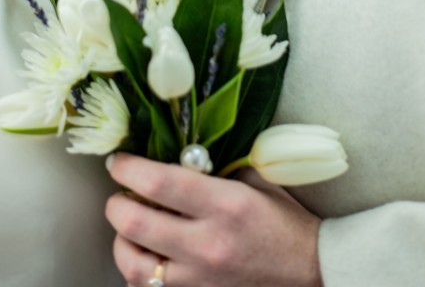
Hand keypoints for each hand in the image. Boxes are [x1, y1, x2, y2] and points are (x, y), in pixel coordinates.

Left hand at [105, 154, 322, 286]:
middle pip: (134, 224)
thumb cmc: (282, 220)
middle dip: (116, 203)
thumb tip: (172, 151)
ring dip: (122, 241)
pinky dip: (139, 272)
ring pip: (133, 265)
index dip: (128, 168)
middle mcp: (207, 244)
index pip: (160, 183)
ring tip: (129, 227)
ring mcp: (200, 279)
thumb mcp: (253, 180)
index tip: (118, 161)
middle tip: (120, 193)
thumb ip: (213, 166)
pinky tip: (147, 255)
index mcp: (224, 204)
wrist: (308, 269)